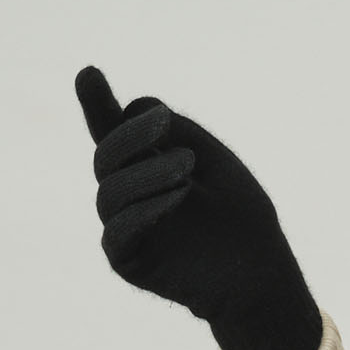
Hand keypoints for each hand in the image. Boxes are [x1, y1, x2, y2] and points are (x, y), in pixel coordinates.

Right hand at [74, 65, 323, 349]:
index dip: (98, 103)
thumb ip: (181, 134)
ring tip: (187, 167)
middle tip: (164, 124)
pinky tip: (174, 198)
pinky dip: (143, 211)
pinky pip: (118, 231)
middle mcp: (128, 192)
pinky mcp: (126, 260)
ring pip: (111, 190)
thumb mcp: (217, 163)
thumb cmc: (241, 218)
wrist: (260, 276)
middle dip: (132, 135)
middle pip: (107, 154)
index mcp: (147, 164)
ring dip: (147, 173)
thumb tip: (138, 107)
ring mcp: (124, 226)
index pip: (116, 130)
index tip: (89, 72)